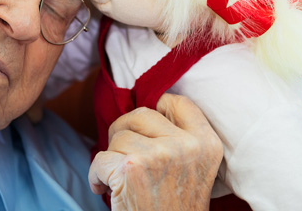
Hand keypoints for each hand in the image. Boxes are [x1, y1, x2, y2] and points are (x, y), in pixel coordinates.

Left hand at [88, 93, 222, 210]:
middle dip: (124, 133)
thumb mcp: (194, 170)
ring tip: (121, 181)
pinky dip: (96, 176)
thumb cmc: (174, 208)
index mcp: (206, 144)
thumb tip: (151, 105)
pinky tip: (106, 190)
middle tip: (125, 157)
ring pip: (117, 136)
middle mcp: (186, 146)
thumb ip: (181, 139)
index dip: (158, 108)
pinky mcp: (130, 168)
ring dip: (111, 158)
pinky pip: (98, 158)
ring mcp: (158, 155)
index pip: (178, 102)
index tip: (148, 128)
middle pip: (140, 114)